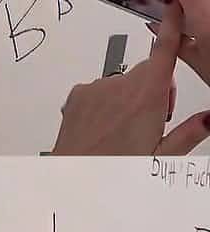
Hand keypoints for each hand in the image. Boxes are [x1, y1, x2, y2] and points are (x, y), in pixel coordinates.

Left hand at [52, 1, 209, 154]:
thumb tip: (208, 119)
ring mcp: (97, 89)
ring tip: (119, 131)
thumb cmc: (114, 169)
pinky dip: (101, 104)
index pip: (165, 50)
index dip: (172, 28)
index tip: (175, 10)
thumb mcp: (160, 156)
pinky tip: (101, 127)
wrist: (73, 177)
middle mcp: (122, 86)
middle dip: (151, 90)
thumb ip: (188, 133)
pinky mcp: (78, 94)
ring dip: (123, 100)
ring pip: (119, 85)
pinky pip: (97, 91)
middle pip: (146, 73)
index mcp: (148, 96)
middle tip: (146, 122)